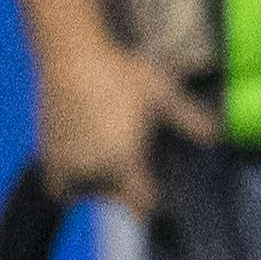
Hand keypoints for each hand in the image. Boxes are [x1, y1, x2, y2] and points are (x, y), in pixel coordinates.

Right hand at [36, 34, 218, 216]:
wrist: (72, 54)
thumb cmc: (120, 73)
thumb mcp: (163, 94)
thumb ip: (190, 120)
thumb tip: (215, 138)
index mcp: (123, 161)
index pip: (140, 204)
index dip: (151, 204)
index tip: (159, 200)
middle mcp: (92, 168)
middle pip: (112, 197)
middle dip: (124, 189)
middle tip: (134, 167)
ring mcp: (65, 161)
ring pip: (82, 193)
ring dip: (95, 188)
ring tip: (107, 165)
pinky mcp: (45, 150)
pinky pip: (56, 184)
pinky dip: (68, 182)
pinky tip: (81, 162)